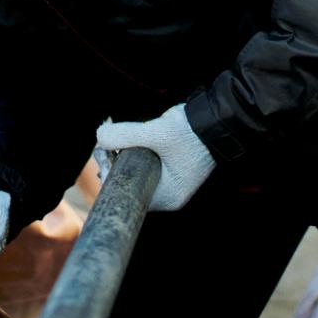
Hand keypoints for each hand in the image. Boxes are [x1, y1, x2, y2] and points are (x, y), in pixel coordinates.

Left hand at [93, 103, 215, 211]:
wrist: (219, 119)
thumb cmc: (190, 132)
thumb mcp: (155, 133)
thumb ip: (124, 135)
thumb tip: (99, 137)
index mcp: (167, 198)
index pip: (130, 194)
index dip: (112, 177)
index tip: (104, 157)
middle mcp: (170, 195)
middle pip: (132, 184)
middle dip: (115, 165)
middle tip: (105, 146)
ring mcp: (173, 182)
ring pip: (138, 173)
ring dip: (124, 157)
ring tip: (114, 141)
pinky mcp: (173, 168)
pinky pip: (147, 166)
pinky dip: (136, 154)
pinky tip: (126, 141)